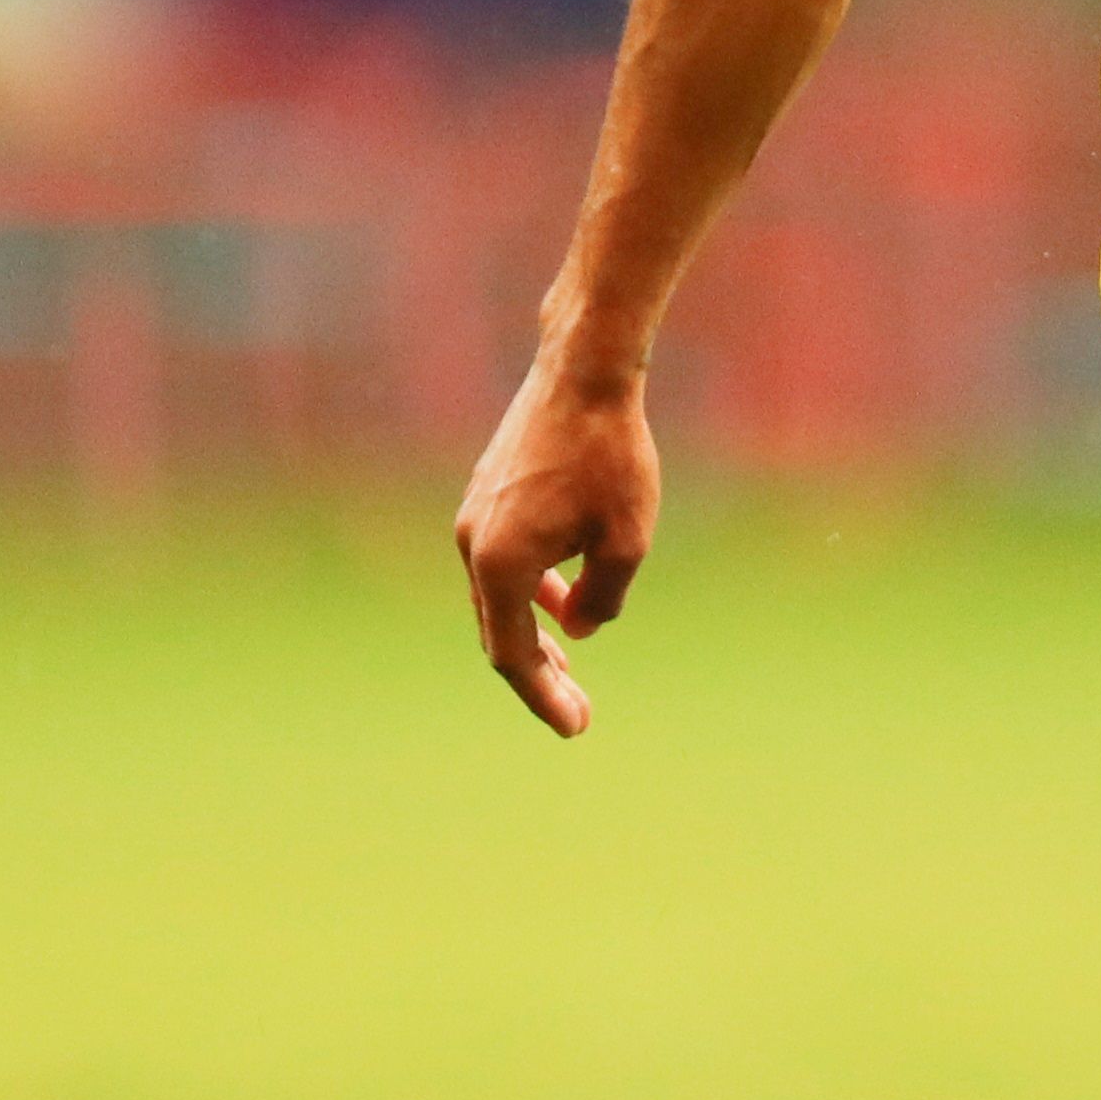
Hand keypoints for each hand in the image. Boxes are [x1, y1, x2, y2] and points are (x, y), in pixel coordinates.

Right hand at [454, 357, 660, 735]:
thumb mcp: (626, 541)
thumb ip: (601, 600)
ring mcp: (474, 516)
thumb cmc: (611, 455)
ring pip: (496, 596)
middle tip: (578, 711)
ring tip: (566, 667)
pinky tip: (557, 601)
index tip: (578, 727)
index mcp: (501, 563)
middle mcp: (474, 543)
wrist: (583, 372)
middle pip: (498, 631)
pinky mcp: (485, 493)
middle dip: (538, 676)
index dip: (545, 698)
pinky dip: (526, 592)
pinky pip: (499, 561)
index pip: (514, 655)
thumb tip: (574, 630)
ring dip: (530, 634)